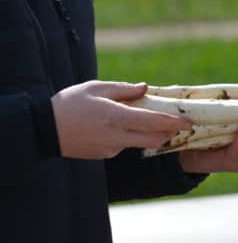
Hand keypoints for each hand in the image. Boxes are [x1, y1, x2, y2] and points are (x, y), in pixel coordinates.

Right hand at [51, 80, 191, 158]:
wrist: (43, 130)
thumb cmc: (69, 104)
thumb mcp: (95, 88)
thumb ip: (124, 89)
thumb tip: (145, 88)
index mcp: (116, 117)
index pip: (153, 122)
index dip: (174, 123)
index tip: (188, 122)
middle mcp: (117, 137)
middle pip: (154, 139)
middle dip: (168, 132)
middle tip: (176, 122)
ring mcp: (111, 149)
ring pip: (140, 142)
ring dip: (148, 133)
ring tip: (142, 117)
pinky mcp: (105, 155)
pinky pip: (124, 145)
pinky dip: (128, 135)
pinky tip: (115, 125)